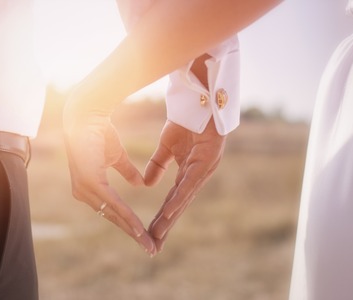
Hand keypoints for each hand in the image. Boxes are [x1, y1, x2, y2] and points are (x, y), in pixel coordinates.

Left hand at [63, 100, 155, 255]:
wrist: (88, 114)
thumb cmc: (99, 132)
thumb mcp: (117, 156)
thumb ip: (126, 171)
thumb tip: (139, 184)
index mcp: (91, 187)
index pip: (113, 210)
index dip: (130, 224)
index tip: (146, 236)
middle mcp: (85, 193)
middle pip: (114, 217)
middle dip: (134, 234)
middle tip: (151, 249)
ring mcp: (84, 189)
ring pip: (114, 214)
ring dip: (132, 230)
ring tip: (148, 243)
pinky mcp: (89, 183)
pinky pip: (111, 203)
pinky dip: (126, 216)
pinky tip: (138, 228)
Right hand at [145, 118, 225, 251]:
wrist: (200, 99)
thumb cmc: (186, 121)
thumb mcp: (165, 147)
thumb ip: (157, 165)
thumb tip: (147, 184)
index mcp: (187, 173)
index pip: (172, 200)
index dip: (162, 218)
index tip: (149, 234)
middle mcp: (196, 176)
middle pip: (178, 205)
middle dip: (165, 226)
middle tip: (153, 246)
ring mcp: (203, 170)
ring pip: (184, 199)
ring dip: (170, 218)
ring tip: (158, 235)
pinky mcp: (206, 161)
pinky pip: (190, 183)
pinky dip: (179, 198)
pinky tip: (170, 213)